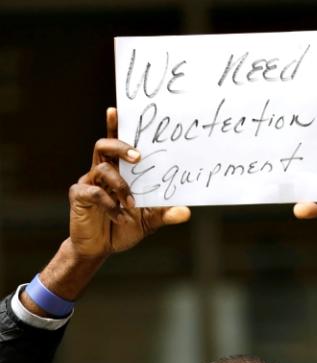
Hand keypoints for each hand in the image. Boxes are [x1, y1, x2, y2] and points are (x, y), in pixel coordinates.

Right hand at [68, 108, 190, 258]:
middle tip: (138, 156)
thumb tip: (187, 212)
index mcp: (118, 171)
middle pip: (104, 146)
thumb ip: (165, 213)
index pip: (117, 143)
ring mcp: (89, 183)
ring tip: (131, 203)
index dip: (115, 125)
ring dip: (121, 185)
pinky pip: (94, 194)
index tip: (116, 109)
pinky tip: (120, 217)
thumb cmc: (123, 228)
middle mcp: (102, 172)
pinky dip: (110, 205)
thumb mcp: (149, 221)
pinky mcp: (80, 197)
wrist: (100, 249)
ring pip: (102, 169)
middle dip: (121, 146)